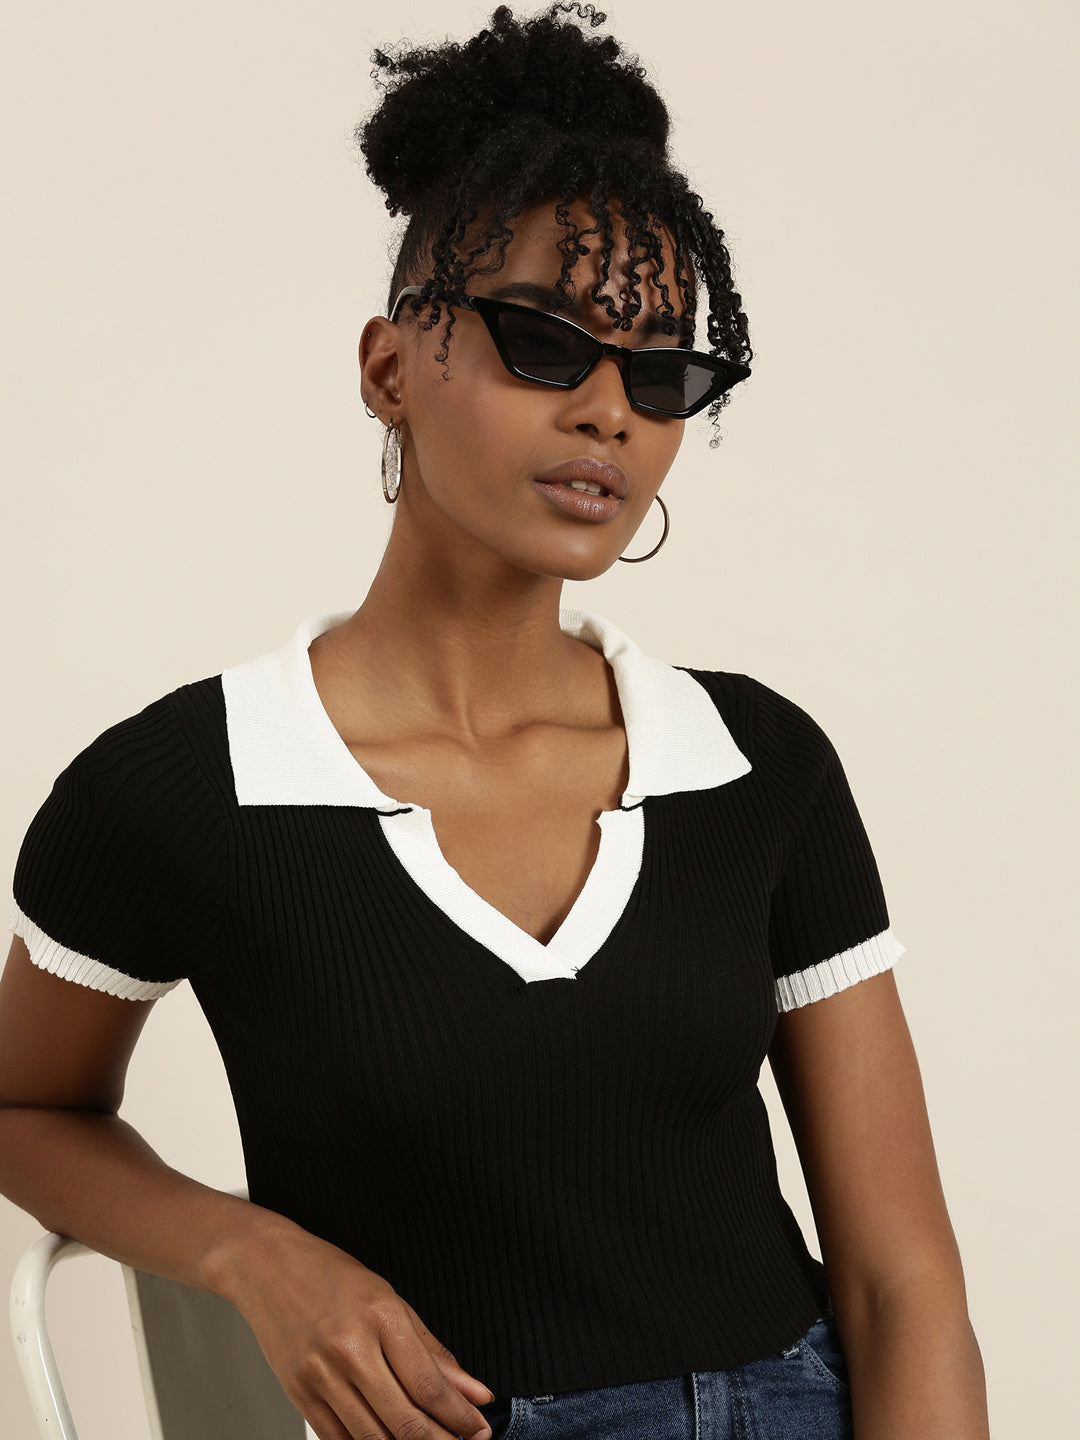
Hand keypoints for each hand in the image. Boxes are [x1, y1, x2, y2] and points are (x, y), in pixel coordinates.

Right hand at [219, 1216, 494, 1439]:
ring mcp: (321, 1376)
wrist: (266, 1266)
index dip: (460, 1416)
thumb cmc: (328, 1275)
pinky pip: (339, 1439)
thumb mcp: (389, 1299)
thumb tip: (471, 1388)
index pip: (429, 1384)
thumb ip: (432, 1350)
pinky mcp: (300, 1395)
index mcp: (380, 1317)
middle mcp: (350, 1349)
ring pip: (373, 1437)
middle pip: (404, 1419)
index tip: (479, 1429)